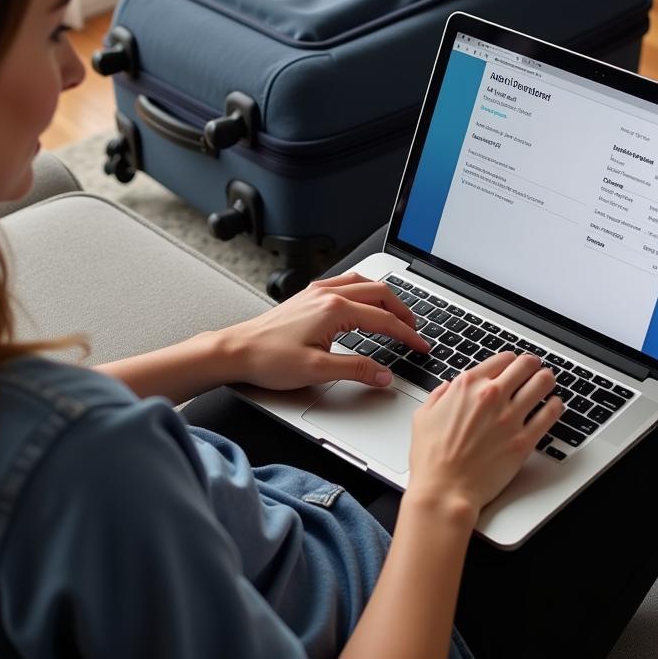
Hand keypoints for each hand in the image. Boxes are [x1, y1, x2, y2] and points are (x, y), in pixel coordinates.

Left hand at [220, 272, 430, 389]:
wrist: (236, 351)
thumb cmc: (269, 359)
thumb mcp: (318, 371)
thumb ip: (356, 370)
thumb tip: (385, 375)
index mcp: (334, 309)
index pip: (384, 320)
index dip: (408, 335)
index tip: (421, 346)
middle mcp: (327, 294)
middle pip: (379, 293)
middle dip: (402, 311)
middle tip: (415, 330)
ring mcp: (316, 292)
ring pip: (362, 283)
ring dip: (384, 297)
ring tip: (396, 314)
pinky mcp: (307, 296)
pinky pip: (345, 283)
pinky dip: (364, 291)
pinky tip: (364, 303)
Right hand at [405, 352, 561, 519]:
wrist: (445, 490)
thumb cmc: (432, 458)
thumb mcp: (423, 416)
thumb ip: (439, 396)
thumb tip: (448, 388)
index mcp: (467, 386)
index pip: (501, 359)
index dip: (509, 360)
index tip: (512, 365)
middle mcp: (491, 396)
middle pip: (525, 365)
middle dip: (531, 365)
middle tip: (534, 368)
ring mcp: (510, 417)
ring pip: (542, 384)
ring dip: (546, 380)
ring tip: (547, 382)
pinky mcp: (524, 440)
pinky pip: (550, 414)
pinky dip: (555, 406)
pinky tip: (554, 405)